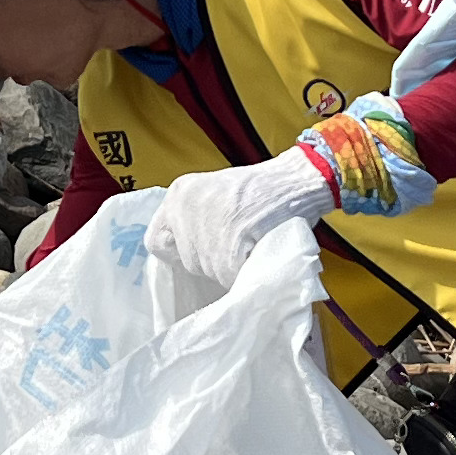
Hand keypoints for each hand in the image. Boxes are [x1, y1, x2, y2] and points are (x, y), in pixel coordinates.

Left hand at [143, 146, 337, 293]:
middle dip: (211, 260)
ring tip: (249, 244)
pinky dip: (244, 271)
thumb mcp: (214, 194)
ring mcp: (207, 224)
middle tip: (236, 242)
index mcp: (180, 193)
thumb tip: (181, 254)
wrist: (298, 180)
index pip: (157, 242)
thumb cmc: (262, 190)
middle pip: (187, 261)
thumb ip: (193, 220)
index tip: (199, 249)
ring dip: (229, 267)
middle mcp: (186, 206)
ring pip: (209, 271)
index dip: (178, 251)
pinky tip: (256, 251)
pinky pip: (229, 274)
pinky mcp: (230, 240)